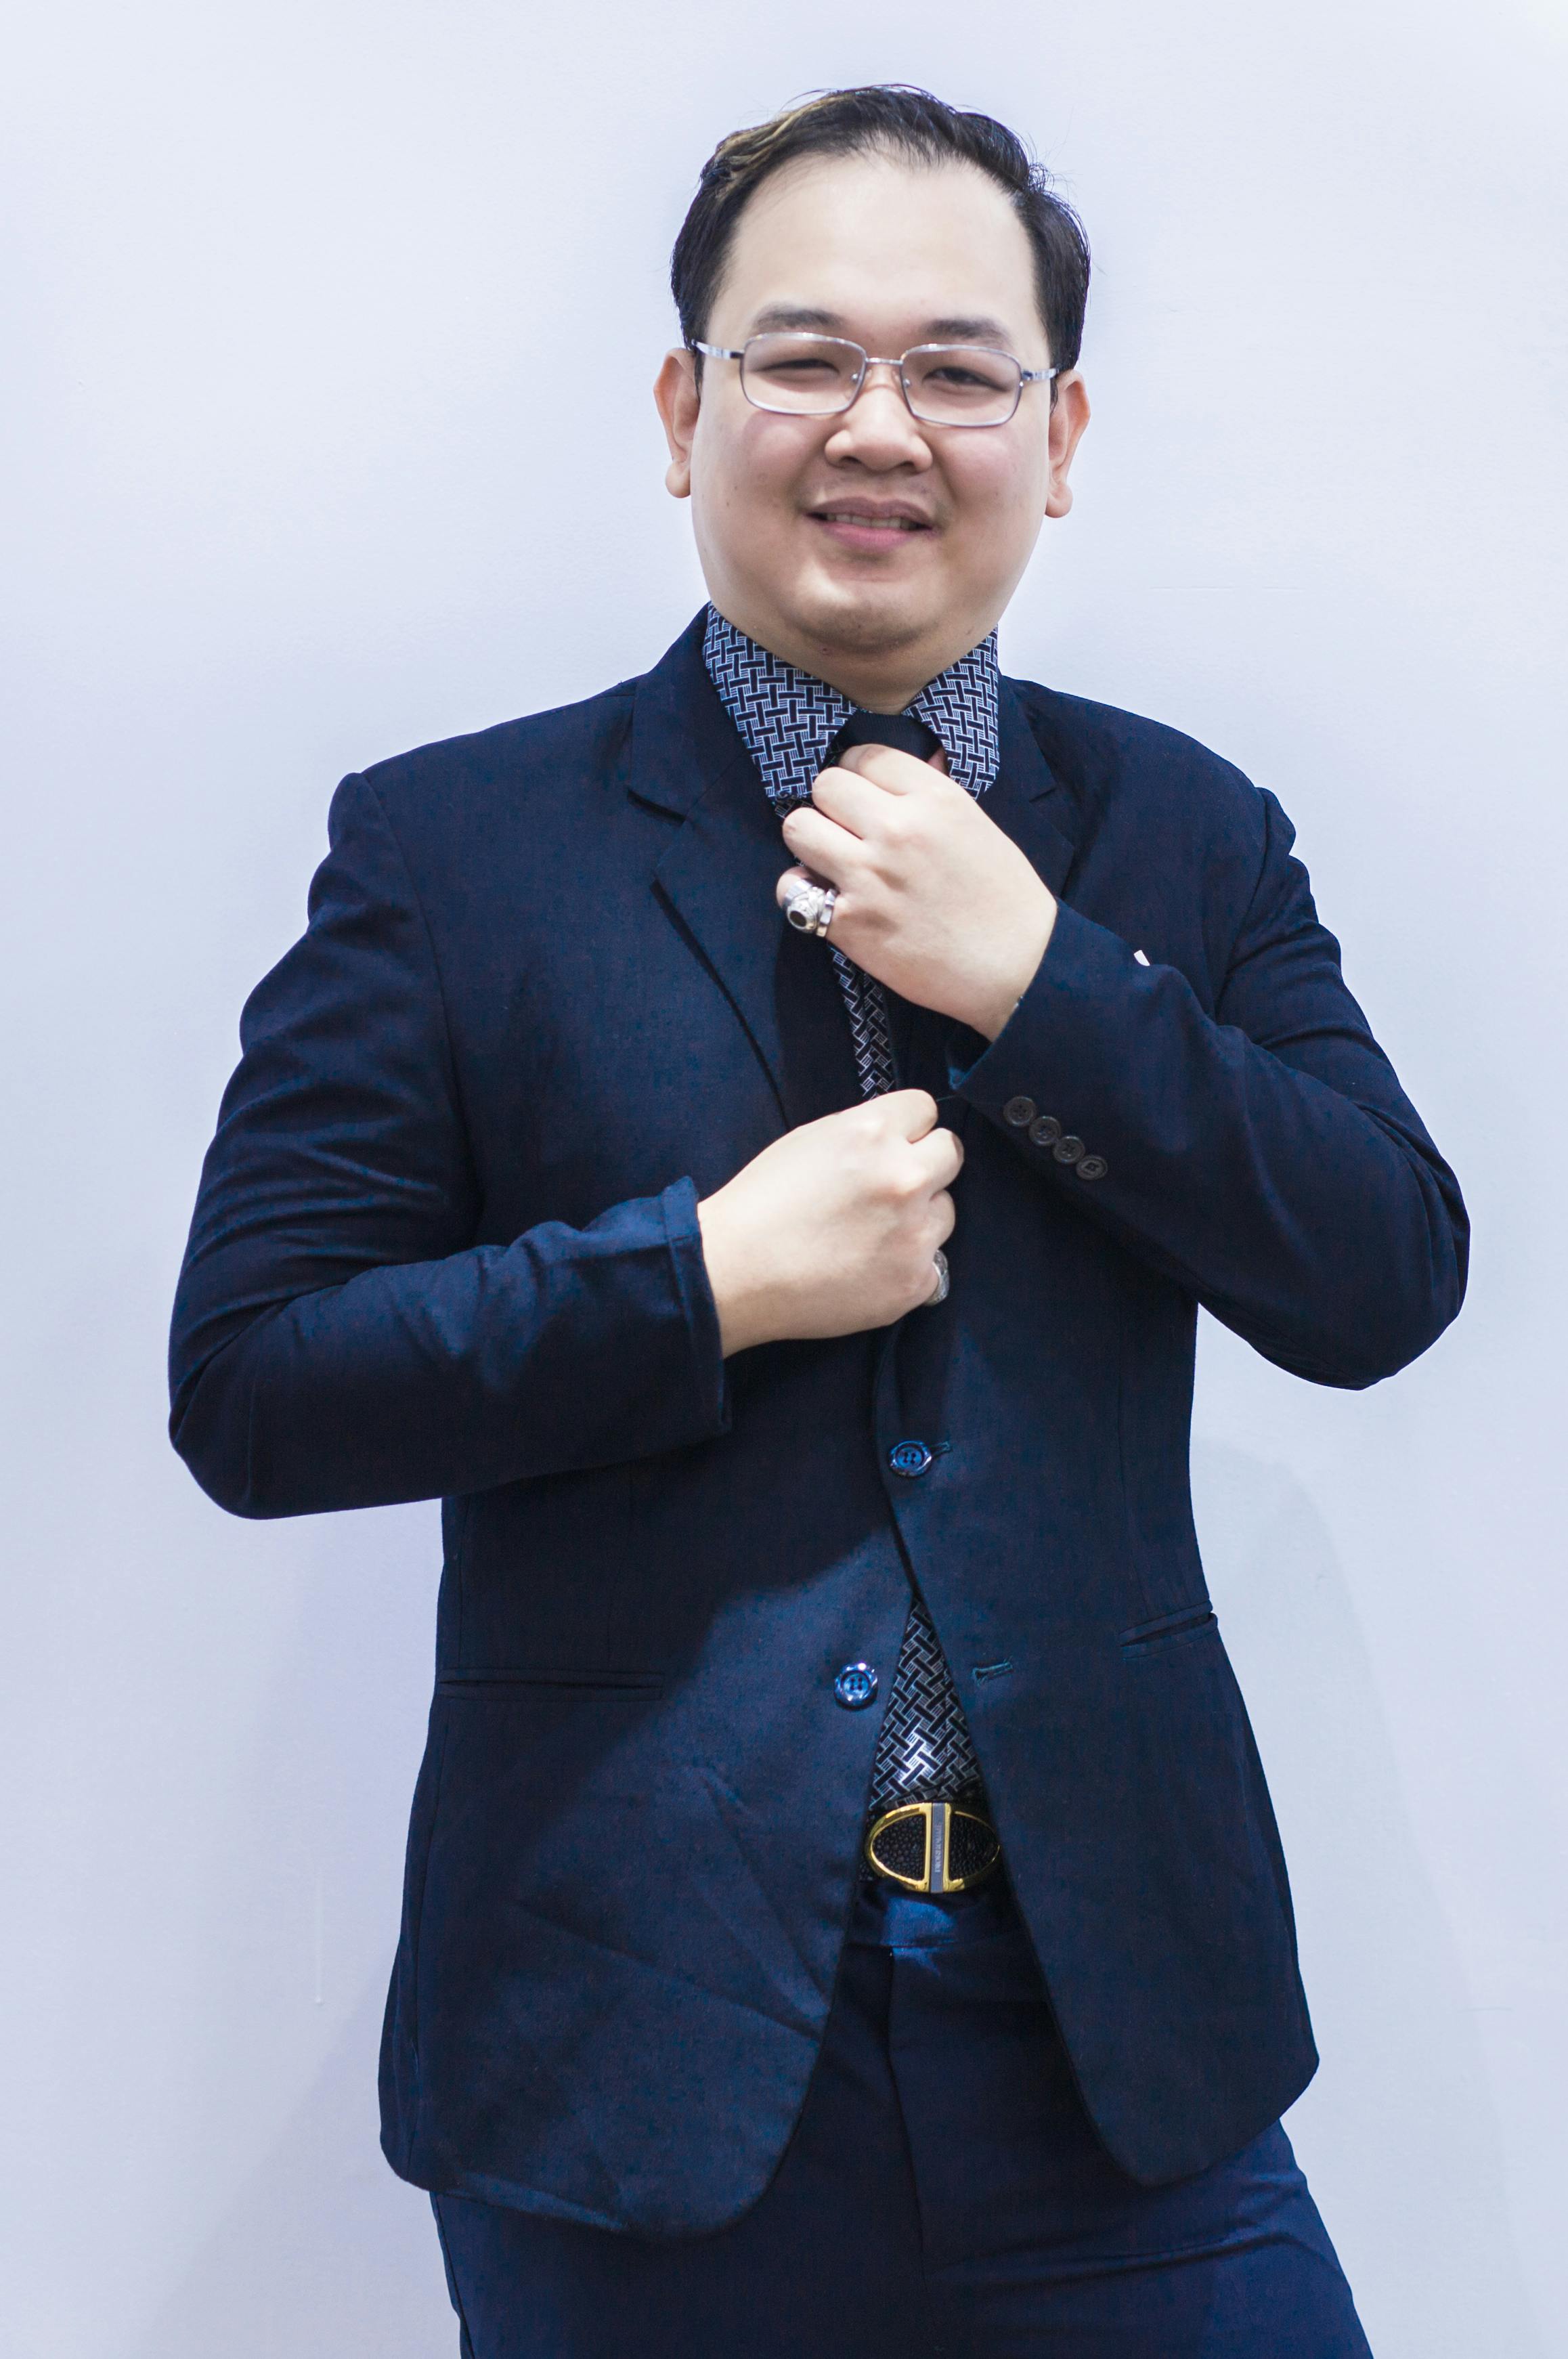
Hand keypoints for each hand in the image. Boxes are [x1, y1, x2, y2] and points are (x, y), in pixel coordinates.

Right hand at [696, 1090, 960, 1356]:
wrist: (734, 1273)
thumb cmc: (760, 1204)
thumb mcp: (810, 1141)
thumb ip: (864, 1133)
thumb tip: (899, 1138)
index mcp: (873, 1133)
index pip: (926, 1109)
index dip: (906, 1128)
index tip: (892, 1146)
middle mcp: (904, 1177)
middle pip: (951, 1154)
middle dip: (926, 1165)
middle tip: (890, 1188)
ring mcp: (914, 1234)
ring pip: (946, 1211)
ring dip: (920, 1219)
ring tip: (872, 1235)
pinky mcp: (915, 1282)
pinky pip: (933, 1264)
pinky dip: (907, 1267)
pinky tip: (869, 1269)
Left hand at [776, 744, 1055, 1038]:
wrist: (1018, 968)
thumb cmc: (1005, 899)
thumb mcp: (976, 825)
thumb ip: (931, 794)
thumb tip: (903, 769)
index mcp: (934, 797)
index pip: (864, 756)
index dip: (859, 777)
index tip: (865, 799)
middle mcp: (898, 828)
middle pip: (825, 785)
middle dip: (832, 807)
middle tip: (848, 832)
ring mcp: (869, 875)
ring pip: (798, 827)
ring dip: (810, 843)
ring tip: (831, 862)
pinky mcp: (849, 921)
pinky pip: (792, 889)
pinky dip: (802, 894)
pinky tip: (827, 901)